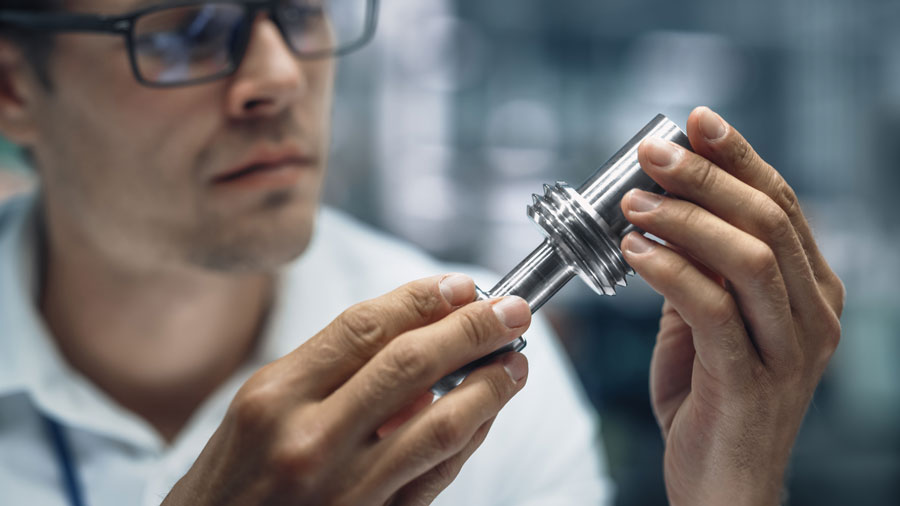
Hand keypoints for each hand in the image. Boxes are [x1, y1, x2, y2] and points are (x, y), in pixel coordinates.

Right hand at [162, 274, 530, 505]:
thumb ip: (331, 373)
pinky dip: (470, 438)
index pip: (364, 327)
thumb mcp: (257, 409)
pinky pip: (436, 475)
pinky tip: (487, 414)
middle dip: (471, 330)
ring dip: (488, 386)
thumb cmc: (231, 477)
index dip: (422, 299)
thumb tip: (419, 341)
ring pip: (439, 424)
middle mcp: (307, 439)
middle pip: (409, 364)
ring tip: (515, 361)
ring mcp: (342, 490)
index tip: (462, 286)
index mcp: (274, 395)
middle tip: (511, 310)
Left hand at [619, 107, 844, 504]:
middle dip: (707, 177)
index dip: (739, 157)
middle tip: (652, 154)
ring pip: (749, 258)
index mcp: (810, 291)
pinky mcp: (752, 380)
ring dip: (685, 220)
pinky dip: (671, 272)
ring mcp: (790, 349)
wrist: (720, 484)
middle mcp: (814, 314)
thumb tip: (667, 213)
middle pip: (767, 220)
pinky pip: (713, 309)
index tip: (695, 122)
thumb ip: (702, 272)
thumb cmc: (711, 400)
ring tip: (634, 204)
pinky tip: (635, 253)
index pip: (781, 204)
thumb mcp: (709, 323)